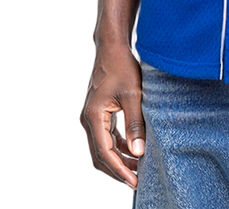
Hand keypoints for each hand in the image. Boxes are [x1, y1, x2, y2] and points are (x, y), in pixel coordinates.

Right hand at [79, 45, 145, 188]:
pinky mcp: (100, 112)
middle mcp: (89, 119)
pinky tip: (134, 149)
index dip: (119, 169)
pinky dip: (119, 146)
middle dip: (118, 169)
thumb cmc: (121, 66)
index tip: (134, 181)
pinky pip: (107, 136)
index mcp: (94, 116)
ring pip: (103, 147)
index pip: (104, 152)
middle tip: (137, 180)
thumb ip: (135, 124)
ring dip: (119, 158)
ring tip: (139, 167)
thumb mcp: (133, 94)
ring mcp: (93, 116)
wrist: (112, 47)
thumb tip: (138, 151)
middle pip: (100, 154)